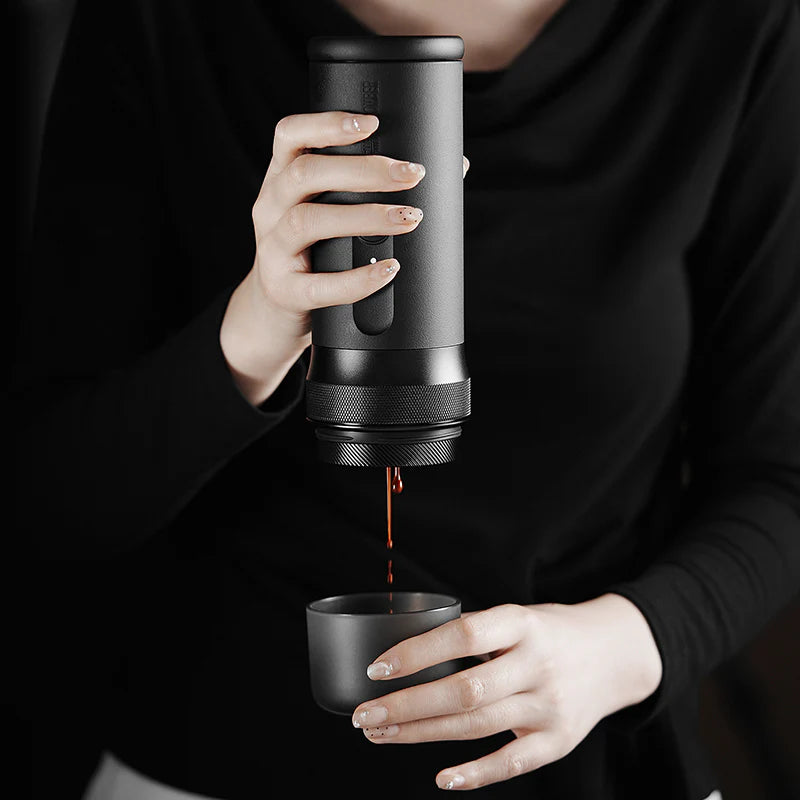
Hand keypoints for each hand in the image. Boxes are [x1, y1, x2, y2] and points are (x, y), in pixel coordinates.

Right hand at [220, 110, 470, 404]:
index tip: (372, 123)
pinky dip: (358, 279)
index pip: (291, 135)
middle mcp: (270, 207)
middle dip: (364, 170)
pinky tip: (388, 270)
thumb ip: (374, 188)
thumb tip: (454, 166)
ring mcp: (272, 250)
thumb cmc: (316, 254)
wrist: (279, 311)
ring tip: (409, 217)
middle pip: (306, 173)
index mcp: (282, 179)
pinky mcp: (284, 291)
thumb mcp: (330, 214)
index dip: (327, 124)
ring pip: (308, 221)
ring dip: (365, 217)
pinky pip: (319, 285)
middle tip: (411, 175)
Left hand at [352, 594, 661, 790]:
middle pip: (464, 690)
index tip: (377, 669)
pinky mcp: (559, 741)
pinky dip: (476, 774)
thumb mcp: (518, 615)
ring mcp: (550, 705)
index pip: (464, 636)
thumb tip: (410, 655)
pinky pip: (513, 763)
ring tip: (382, 734)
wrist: (616, 654)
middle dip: (407, 706)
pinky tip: (443, 778)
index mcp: (522, 623)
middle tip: (364, 715)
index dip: (417, 653)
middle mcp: (537, 664)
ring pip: (477, 726)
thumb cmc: (550, 631)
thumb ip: (477, 634)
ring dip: (422, 734)